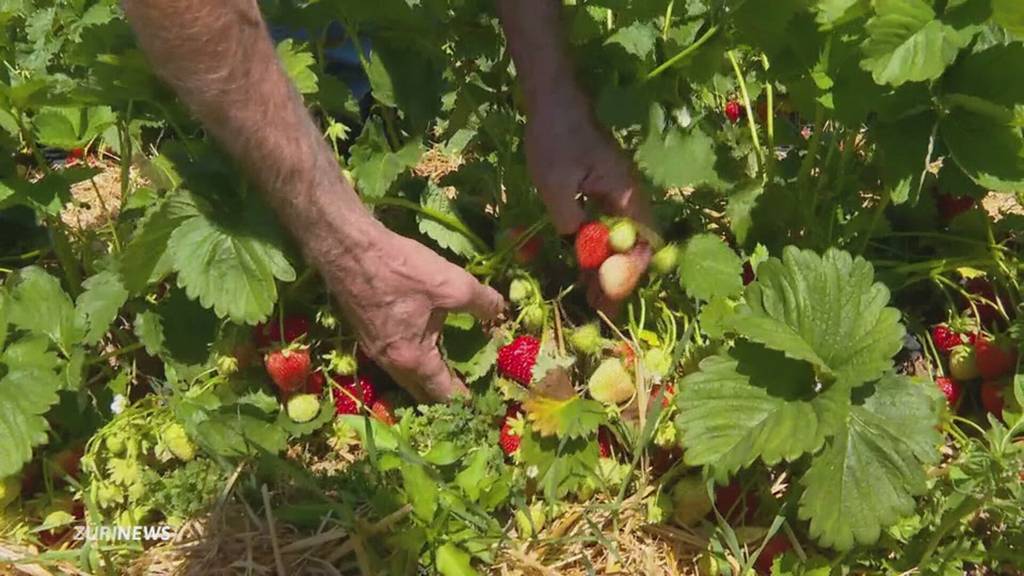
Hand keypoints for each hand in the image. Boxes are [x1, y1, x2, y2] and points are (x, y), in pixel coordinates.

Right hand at [324, 222, 504, 401]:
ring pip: (404, 376)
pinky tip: (421, 344)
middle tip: (465, 389)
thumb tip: (500, 312)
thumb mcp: (452, 284)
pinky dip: (410, 361)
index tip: (479, 402)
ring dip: (425, 379)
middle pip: (420, 391)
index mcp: (413, 359)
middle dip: (442, 395)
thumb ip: (482, 302)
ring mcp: (374, 349)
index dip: (463, 399)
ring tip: (447, 370)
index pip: (443, 392)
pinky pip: (393, 359)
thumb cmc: (401, 270)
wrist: (349, 249)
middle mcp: (390, 362)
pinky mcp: (365, 333)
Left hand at [524, 106, 652, 311]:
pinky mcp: (603, 190)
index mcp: (627, 195)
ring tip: (592, 296)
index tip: (606, 300)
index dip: (626, 277)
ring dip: (608, 268)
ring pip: (622, 241)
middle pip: (635, 248)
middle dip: (619, 280)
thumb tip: (579, 248)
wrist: (552, 99)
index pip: (641, 247)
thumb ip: (571, 221)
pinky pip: (608, 228)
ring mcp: (618, 194)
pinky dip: (598, 250)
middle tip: (599, 308)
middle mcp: (630, 197)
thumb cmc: (556, 138)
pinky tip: (583, 265)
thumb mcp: (557, 185)